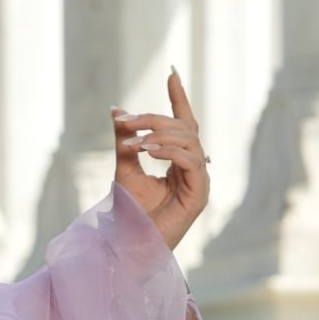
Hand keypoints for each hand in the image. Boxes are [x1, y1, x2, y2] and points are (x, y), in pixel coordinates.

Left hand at [111, 69, 209, 250]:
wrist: (130, 247)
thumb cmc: (130, 214)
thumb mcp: (125, 168)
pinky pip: (190, 161)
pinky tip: (148, 151)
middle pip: (183, 128)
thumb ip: (125, 140)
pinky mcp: (200, 194)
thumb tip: (117, 110)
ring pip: (188, 140)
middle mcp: (194, 168)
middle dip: (153, 119)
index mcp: (180, 162)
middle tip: (125, 121)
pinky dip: (168, 151)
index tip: (172, 72)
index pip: (184, 123)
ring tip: (132, 143)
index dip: (179, 98)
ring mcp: (200, 182)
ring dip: (157, 135)